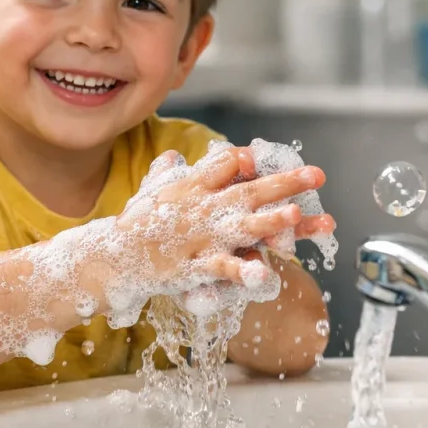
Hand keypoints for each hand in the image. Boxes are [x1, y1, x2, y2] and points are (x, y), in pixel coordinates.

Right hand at [113, 146, 328, 292]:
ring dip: (271, 220)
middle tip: (316, 175)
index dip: (246, 159)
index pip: (226, 164)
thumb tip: (174, 155)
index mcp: (193, 186)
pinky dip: (242, 270)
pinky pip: (224, 268)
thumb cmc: (134, 224)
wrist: (110, 258)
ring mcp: (201, 237)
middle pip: (249, 190)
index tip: (265, 155)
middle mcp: (202, 208)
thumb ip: (166, 171)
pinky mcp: (195, 266)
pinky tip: (263, 272)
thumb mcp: (150, 190)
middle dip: (285, 183)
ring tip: (296, 214)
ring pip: (243, 227)